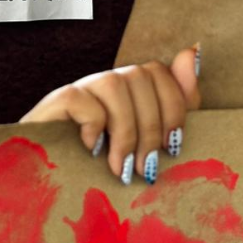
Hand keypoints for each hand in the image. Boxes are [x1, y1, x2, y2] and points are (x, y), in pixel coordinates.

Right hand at [21, 47, 200, 185]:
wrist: (50, 192)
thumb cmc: (100, 172)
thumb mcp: (148, 143)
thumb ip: (175, 103)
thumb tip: (192, 51)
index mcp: (125, 93)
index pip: (157, 71)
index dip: (173, 104)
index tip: (172, 144)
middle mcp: (99, 86)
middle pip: (138, 75)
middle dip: (151, 125)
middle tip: (145, 166)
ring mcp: (75, 92)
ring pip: (112, 82)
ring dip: (125, 130)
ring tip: (120, 166)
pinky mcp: (51, 105)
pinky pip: (80, 98)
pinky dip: (93, 124)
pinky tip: (91, 149)